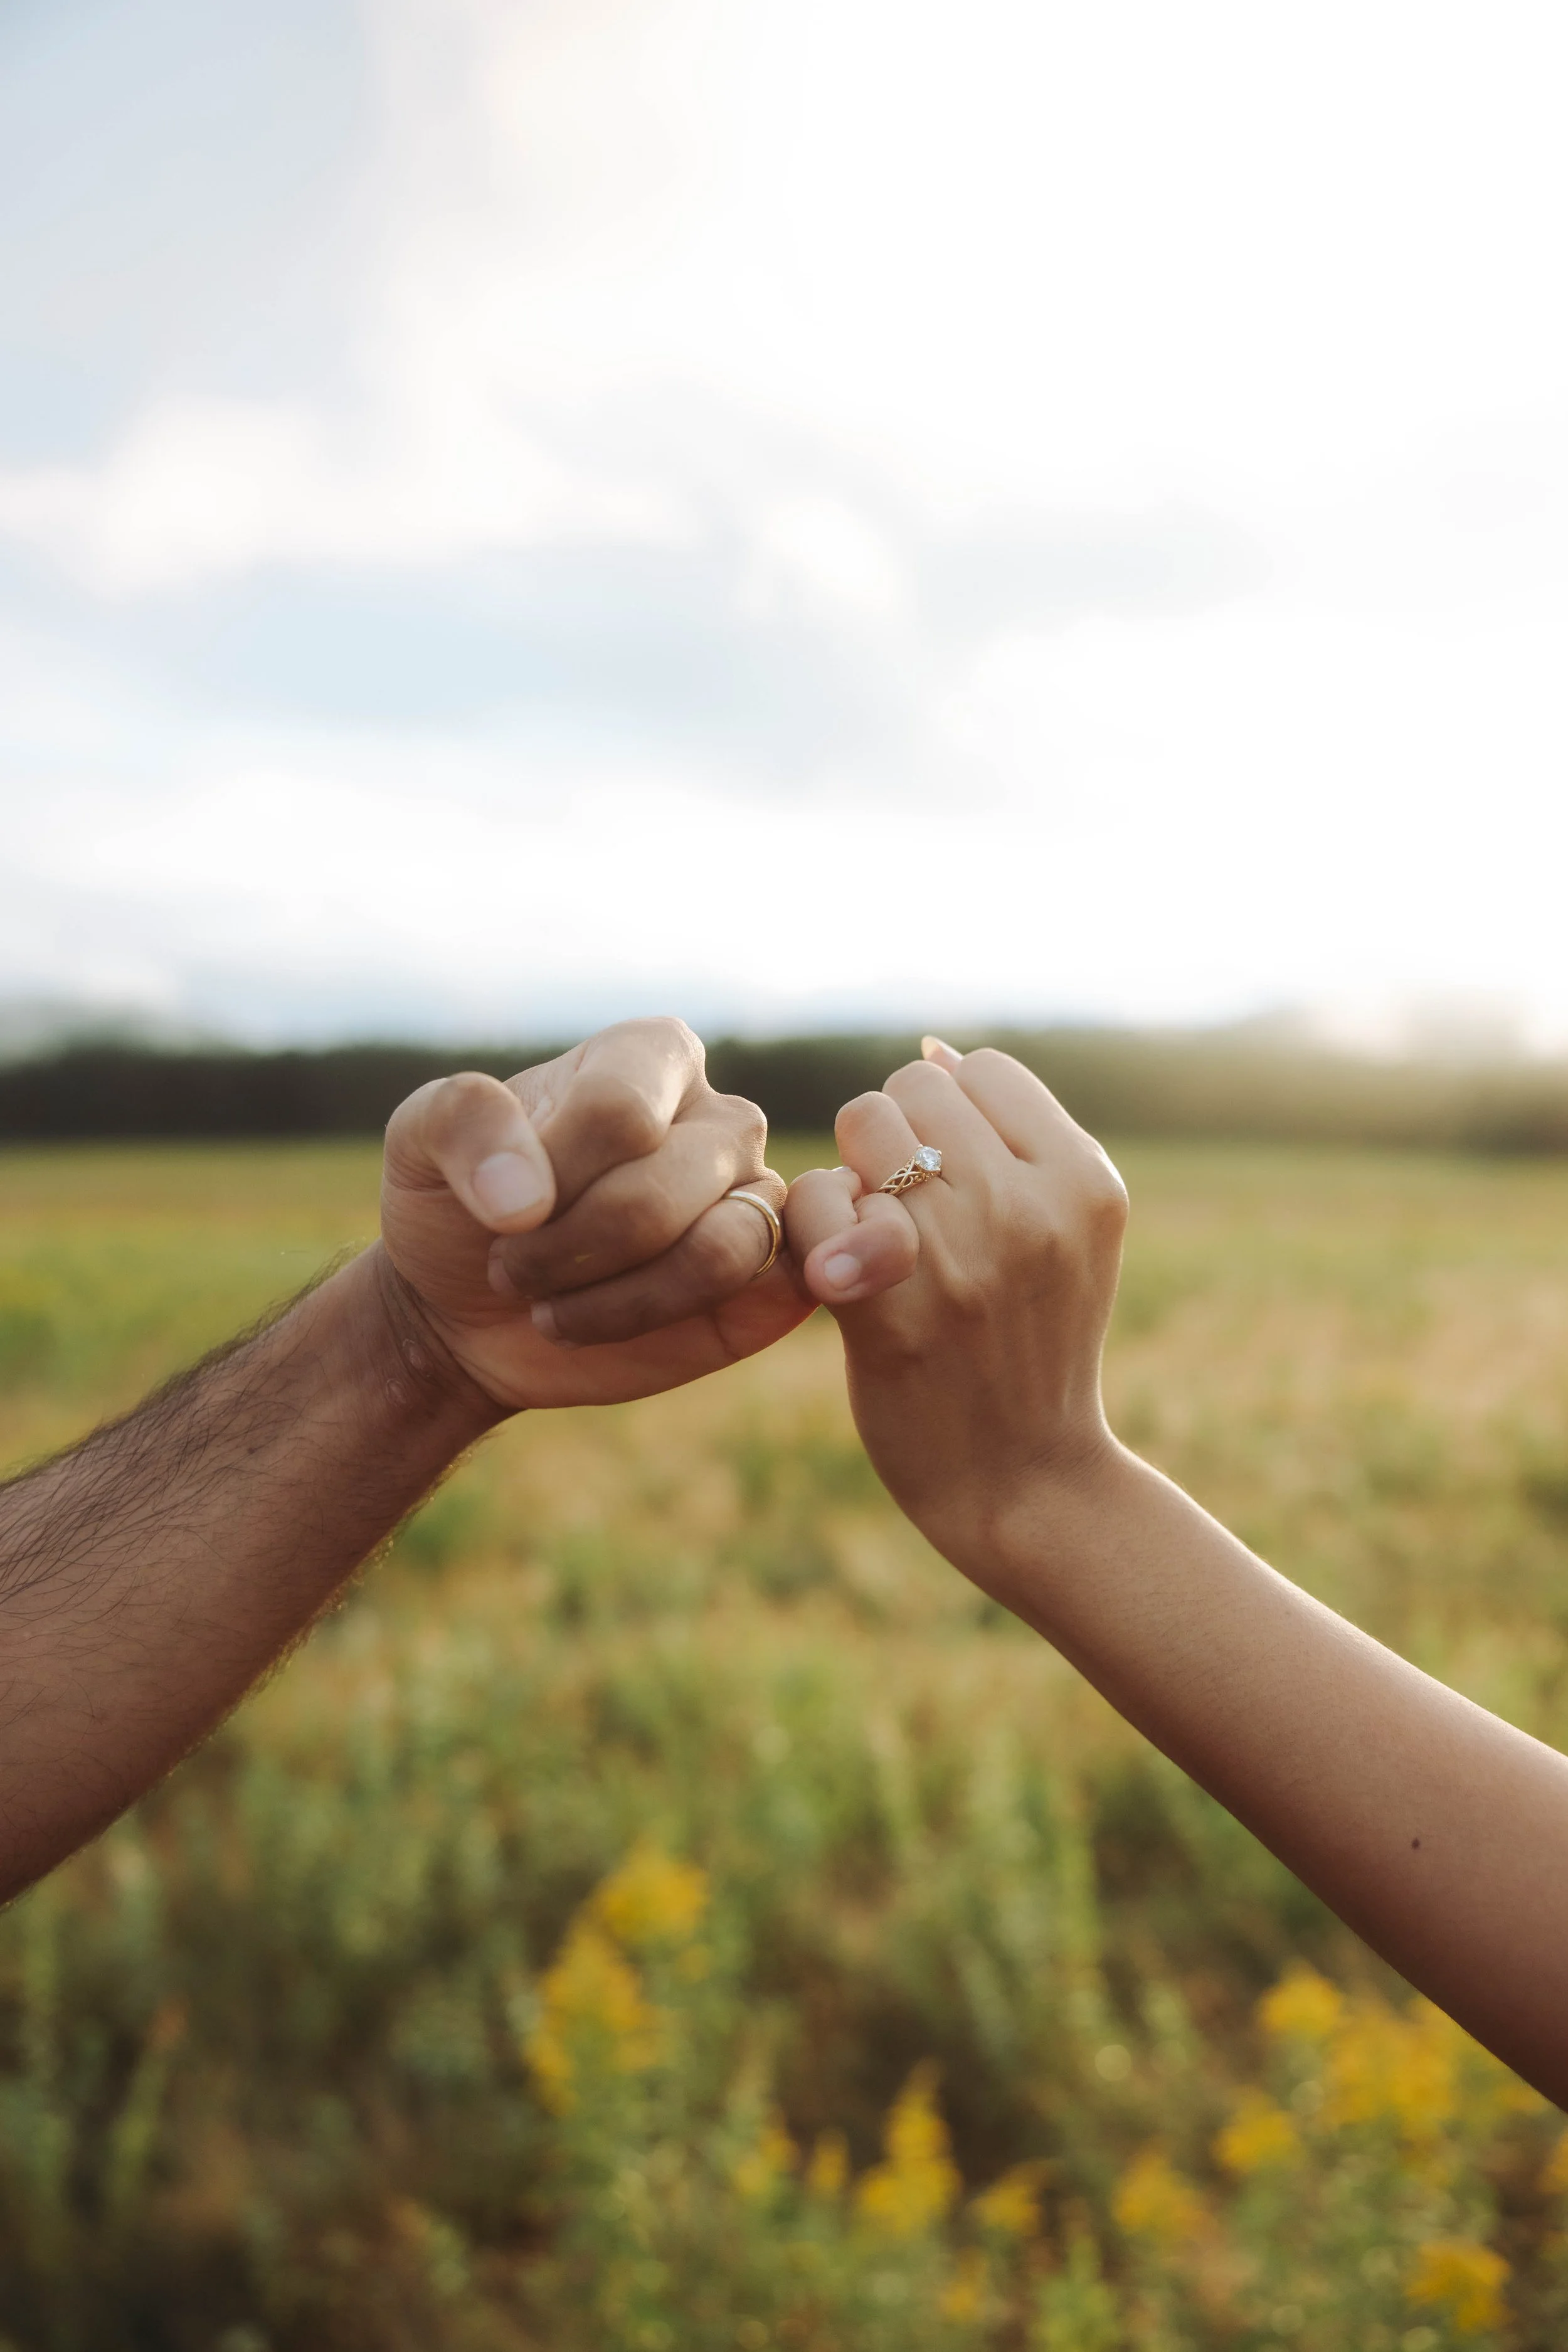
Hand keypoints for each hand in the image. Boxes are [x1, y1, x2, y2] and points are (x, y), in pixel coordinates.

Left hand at [377, 1019, 809, 1410]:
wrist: (463, 1309)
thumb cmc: (455, 1206)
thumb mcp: (419, 1140)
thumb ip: (463, 1123)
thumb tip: (526, 1197)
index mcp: (649, 1056)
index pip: (621, 1111)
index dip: (551, 1175)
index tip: (502, 1204)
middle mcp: (718, 1119)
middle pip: (662, 1189)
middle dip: (566, 1250)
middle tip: (511, 1268)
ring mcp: (751, 1199)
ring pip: (722, 1250)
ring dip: (616, 1300)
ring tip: (552, 1306)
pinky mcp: (765, 1281)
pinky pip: (760, 1295)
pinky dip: (668, 1320)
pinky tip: (604, 1325)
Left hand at [782, 1039, 1127, 1580]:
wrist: (1027, 1483)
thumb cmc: (1030, 1347)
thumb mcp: (1064, 1235)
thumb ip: (1013, 1140)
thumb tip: (933, 1050)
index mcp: (1084, 1179)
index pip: (981, 1069)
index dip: (946, 1115)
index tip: (948, 1180)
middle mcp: (1031, 1206)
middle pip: (911, 1088)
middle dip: (892, 1140)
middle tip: (903, 1213)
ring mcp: (964, 1257)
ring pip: (861, 1126)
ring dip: (850, 1175)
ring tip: (874, 1238)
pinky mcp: (893, 1309)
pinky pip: (819, 1202)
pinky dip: (812, 1229)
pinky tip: (838, 1276)